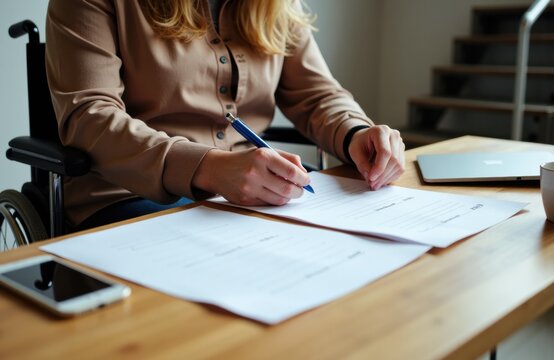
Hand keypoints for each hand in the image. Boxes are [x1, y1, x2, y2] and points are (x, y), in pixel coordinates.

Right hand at [192, 148, 310, 204]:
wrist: (217, 169)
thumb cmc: (246, 160)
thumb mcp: (266, 151)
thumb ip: (287, 159)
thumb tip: (304, 173)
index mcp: (262, 156)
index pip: (291, 171)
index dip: (304, 179)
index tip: (307, 181)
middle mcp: (255, 172)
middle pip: (287, 188)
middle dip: (299, 191)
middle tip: (300, 190)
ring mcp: (249, 187)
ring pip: (279, 199)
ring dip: (288, 197)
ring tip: (287, 191)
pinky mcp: (245, 200)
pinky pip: (268, 204)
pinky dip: (275, 200)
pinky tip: (273, 193)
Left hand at [348, 125, 404, 189]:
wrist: (366, 138)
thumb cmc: (360, 143)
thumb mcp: (355, 151)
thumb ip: (362, 164)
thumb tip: (371, 178)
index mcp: (381, 131)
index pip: (385, 152)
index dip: (379, 167)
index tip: (371, 178)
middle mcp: (394, 135)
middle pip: (393, 159)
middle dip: (382, 175)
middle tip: (372, 185)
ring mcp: (400, 144)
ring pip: (398, 165)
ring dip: (387, 178)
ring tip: (375, 185)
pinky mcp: (402, 152)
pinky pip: (400, 168)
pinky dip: (391, 177)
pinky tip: (382, 180)